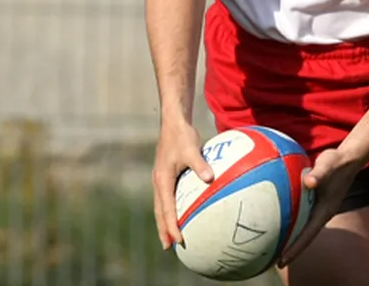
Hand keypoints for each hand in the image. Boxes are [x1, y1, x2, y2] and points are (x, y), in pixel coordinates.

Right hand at [152, 120, 214, 249]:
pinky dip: (170, 210)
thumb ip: (200, 164)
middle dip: (163, 229)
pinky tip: (179, 214)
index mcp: (162, 179)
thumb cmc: (182, 135)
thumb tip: (210, 178)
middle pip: (159, 211)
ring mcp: (161, 178)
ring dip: (164, 222)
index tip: (178, 241)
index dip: (172, 226)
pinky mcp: (165, 175)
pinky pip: (167, 198)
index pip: (166, 209)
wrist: (173, 122)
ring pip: (161, 206)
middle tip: (168, 247)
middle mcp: (159, 181)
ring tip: (170, 237)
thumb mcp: (192, 148)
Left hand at [278, 148, 363, 267]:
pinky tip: (272, 216)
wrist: (346, 157)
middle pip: (303, 236)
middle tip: (273, 260)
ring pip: (300, 226)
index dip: (295, 248)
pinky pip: (298, 213)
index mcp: (325, 211)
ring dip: (288, 235)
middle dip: (289, 248)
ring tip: (270, 244)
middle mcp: (320, 212)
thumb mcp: (328, 166)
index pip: (308, 235)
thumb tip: (309, 181)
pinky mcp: (312, 199)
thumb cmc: (337, 162)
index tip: (283, 260)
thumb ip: (319, 174)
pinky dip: (287, 217)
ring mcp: (316, 207)